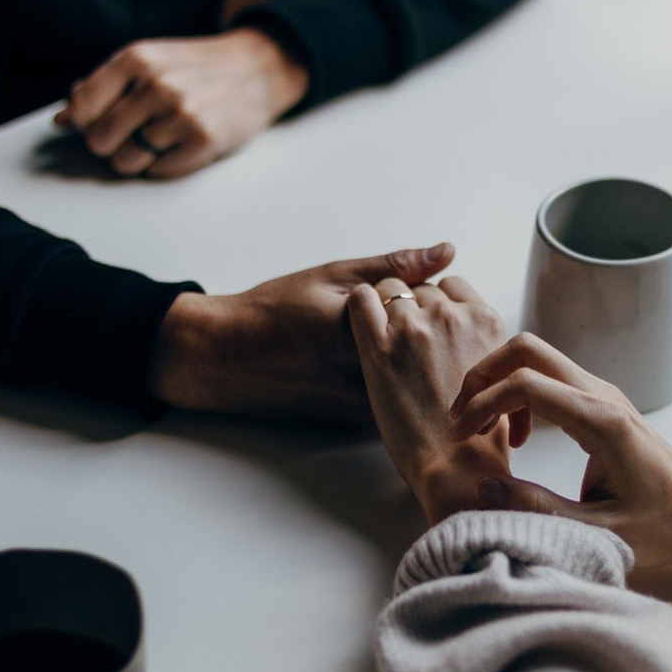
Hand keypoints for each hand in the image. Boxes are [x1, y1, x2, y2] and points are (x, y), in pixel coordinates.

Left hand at [55, 27, 307, 177]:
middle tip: (132, 135)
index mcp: (136, 59)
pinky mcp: (203, 142)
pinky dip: (163, 165)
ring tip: (159, 141)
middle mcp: (156, 86)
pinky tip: (179, 146)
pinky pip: (158, 172)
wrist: (256, 70)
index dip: (83, 124)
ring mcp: (181, 115)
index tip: (97, 124)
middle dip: (111, 144)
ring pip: (126, 162)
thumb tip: (62, 120)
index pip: (81, 109)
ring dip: (137, 158)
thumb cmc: (198, 69)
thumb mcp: (150, 60)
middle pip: (99, 141)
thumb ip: (104, 86)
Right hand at [151, 243, 454, 421]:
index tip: (411, 290)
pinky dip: (398, 379)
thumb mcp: (334, 275)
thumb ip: (394, 266)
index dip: (430, 299)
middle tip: (400, 312)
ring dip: (415, 358)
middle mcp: (367, 375)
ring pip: (415, 378)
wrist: (225, 358)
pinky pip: (396, 396)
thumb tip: (446, 252)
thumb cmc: (274, 311)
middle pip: (429, 351)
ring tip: (384, 339)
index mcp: (364, 332)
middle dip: (428, 331)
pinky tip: (378, 362)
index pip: (432, 314)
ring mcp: (363, 403)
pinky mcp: (356, 420)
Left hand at [348, 276, 509, 523]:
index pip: (453, 285)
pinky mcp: (379, 346)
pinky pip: (361, 298)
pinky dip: (359, 305)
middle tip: (404, 339)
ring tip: (382, 337)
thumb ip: (483, 344)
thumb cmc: (479, 433)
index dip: (437, 301)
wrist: (456, 465)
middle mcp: (451, 316)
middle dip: (411, 306)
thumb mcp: (499, 375)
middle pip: (421, 287)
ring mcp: (414, 327)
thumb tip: (468, 337)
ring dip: (384, 306)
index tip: (429, 322)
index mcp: (485, 320)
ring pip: (390, 288)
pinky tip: (361, 325)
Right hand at [449, 333, 671, 566]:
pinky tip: (518, 435)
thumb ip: (538, 509)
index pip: (526, 384)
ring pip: (535, 356)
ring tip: (483, 428)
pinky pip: (548, 376)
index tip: (462, 435)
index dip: (483, 403)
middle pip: (527, 348)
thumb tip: (483, 487)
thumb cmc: (663, 524)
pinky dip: (518, 392)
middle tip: (462, 418)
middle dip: (483, 375)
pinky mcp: (599, 399)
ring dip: (499, 382)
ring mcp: (601, 391)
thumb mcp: (598, 532)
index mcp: (601, 421)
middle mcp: (600, 394)